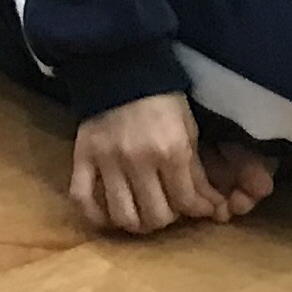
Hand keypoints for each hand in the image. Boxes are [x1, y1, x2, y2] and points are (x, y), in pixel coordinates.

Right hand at [70, 93, 269, 234]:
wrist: (122, 67)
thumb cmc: (162, 99)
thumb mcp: (188, 130)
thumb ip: (195, 169)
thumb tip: (209, 206)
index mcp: (171, 150)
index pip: (186, 202)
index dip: (198, 211)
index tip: (200, 209)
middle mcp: (138, 161)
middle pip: (155, 215)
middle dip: (167, 219)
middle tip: (169, 209)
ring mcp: (107, 161)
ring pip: (122, 215)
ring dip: (136, 223)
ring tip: (141, 215)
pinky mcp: (82, 157)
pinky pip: (84, 199)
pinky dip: (96, 215)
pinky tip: (108, 216)